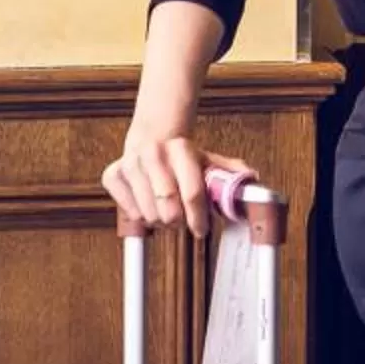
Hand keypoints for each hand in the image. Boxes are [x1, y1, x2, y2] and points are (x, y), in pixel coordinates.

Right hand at [101, 121, 255, 237]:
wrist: (152, 134)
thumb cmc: (183, 154)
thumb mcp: (208, 159)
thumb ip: (228, 172)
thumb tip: (252, 179)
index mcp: (181, 149)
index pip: (192, 193)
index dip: (198, 217)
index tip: (202, 230)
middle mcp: (153, 154)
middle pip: (168, 209)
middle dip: (178, 222)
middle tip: (183, 221)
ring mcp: (130, 164)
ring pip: (148, 214)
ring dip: (161, 222)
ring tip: (168, 212)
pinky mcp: (112, 175)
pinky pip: (128, 212)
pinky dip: (140, 217)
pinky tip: (149, 206)